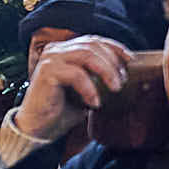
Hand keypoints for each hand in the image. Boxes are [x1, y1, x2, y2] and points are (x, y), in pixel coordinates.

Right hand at [15, 36, 132, 142]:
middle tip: (121, 81)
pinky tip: (95, 102)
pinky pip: (77, 74)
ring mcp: (50, 59)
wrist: (37, 128)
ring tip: (115, 88)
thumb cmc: (61, 111)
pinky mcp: (47, 71)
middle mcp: (55, 50)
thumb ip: (96, 77)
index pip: (93, 40)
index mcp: (64, 50)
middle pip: (92, 45)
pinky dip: (90, 88)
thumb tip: (122, 73)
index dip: (114, 47)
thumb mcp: (85, 90)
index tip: (130, 60)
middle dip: (113, 61)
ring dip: (106, 70)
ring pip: (87, 54)